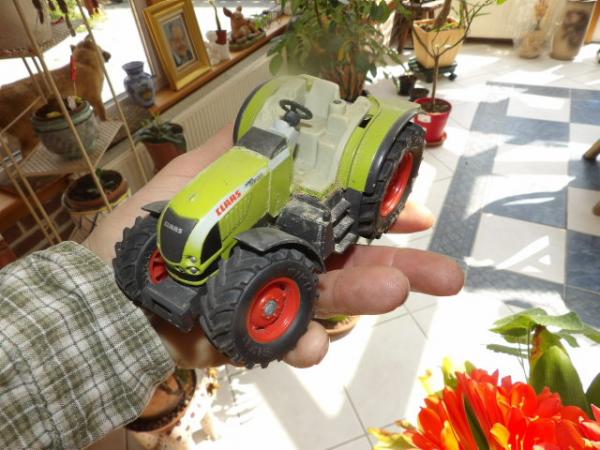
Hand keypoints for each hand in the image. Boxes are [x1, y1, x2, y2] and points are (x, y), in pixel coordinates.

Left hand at [84, 124, 463, 368]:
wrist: (110, 295)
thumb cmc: (150, 231)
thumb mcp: (192, 179)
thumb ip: (231, 155)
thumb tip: (271, 125)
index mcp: (278, 221)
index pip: (339, 216)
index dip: (380, 215)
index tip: (416, 214)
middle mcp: (286, 259)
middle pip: (352, 263)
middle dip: (401, 267)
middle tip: (446, 275)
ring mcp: (276, 300)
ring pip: (331, 302)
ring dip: (365, 298)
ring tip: (392, 293)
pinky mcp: (257, 336)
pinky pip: (291, 340)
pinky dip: (304, 341)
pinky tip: (312, 342)